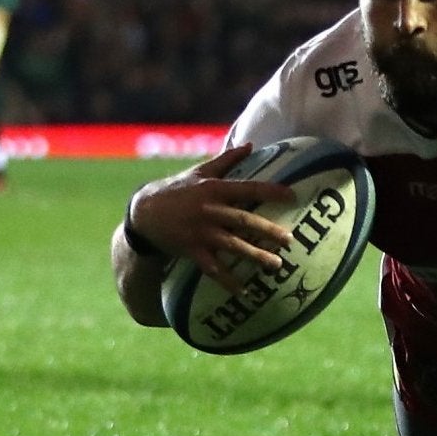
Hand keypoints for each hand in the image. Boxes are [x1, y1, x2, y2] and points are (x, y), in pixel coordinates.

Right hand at [129, 142, 296, 295]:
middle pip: (242, 221)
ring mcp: (200, 232)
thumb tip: (251, 144)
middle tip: (289, 240)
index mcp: (213, 189)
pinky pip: (212, 268)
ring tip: (277, 265)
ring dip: (254, 256)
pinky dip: (227, 280)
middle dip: (267, 231)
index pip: (246, 189)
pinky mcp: (191, 250)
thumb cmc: (177, 189)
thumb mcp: (200, 171)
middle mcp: (209, 211)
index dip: (269, 191)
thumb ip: (227, 159)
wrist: (144, 212)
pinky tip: (244, 291)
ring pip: (231, 246)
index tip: (292, 196)